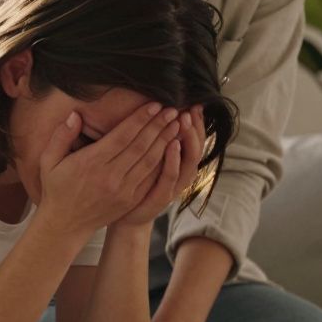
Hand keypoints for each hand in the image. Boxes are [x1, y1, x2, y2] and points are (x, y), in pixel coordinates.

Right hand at [37, 103, 181, 239]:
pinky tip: (171, 149)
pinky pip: (150, 178)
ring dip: (165, 141)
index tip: (154, 105)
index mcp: (91, 163)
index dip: (140, 119)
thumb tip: (76, 115)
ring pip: (149, 161)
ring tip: (176, 124)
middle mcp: (110, 176)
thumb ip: (62, 136)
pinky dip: (163, 162)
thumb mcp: (49, 161)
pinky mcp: (130, 200)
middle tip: (173, 109)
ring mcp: (122, 190)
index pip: (122, 136)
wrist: (65, 225)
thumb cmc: (57, 189)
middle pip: (140, 146)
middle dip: (158, 125)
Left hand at [114, 106, 205, 227]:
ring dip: (187, 140)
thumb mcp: (148, 160)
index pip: (194, 139)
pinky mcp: (161, 197)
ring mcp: (173, 187)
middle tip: (192, 108)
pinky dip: (174, 161)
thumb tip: (161, 112)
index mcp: (178, 163)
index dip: (197, 123)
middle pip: (195, 147)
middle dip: (195, 127)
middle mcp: (180, 175)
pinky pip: (170, 178)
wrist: (124, 218)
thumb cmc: (135, 185)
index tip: (195, 103)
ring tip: (183, 120)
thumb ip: (156, 140)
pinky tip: (173, 145)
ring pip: (188, 161)